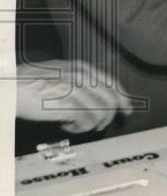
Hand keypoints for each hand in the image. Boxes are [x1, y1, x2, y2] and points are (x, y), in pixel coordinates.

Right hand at [17, 61, 133, 133]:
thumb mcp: (56, 73)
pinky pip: (86, 121)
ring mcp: (75, 90)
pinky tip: (66, 126)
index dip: (122, 98)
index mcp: (80, 67)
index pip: (111, 83)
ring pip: (101, 112)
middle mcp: (81, 76)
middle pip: (110, 99)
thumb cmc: (26, 83)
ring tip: (76, 126)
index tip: (127, 110)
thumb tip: (93, 97)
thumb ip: (75, 80)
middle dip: (110, 115)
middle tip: (101, 127)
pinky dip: (79, 128)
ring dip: (91, 124)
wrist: (8, 88)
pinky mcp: (67, 105)